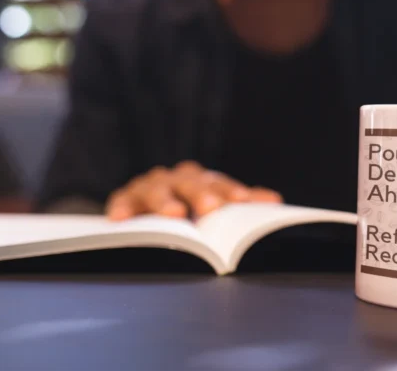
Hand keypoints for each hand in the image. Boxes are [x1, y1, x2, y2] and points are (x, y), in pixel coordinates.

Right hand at [106, 161, 282, 220]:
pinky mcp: (124, 199)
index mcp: (201, 180)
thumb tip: (275, 201)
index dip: (231, 191)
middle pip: (190, 183)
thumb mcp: (212, 206)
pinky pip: (122, 202)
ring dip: (165, 200)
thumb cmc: (187, 209)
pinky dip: (122, 208)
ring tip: (174, 214)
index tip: (242, 201)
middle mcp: (176, 179)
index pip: (219, 183)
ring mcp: (149, 187)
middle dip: (201, 194)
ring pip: (156, 189)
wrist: (142, 210)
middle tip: (211, 208)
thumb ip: (242, 204)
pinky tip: (122, 218)